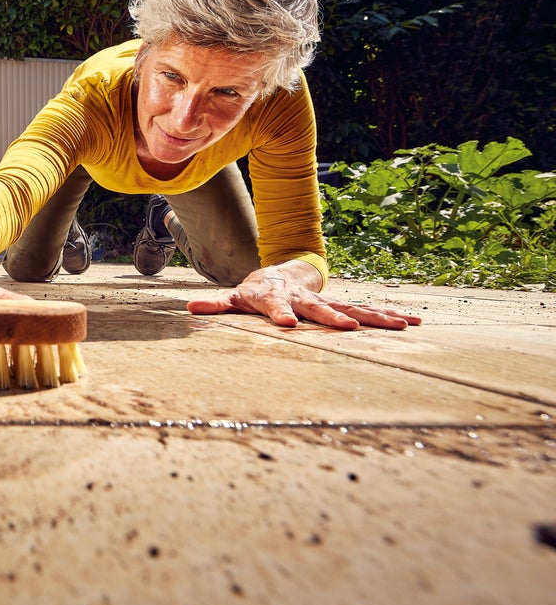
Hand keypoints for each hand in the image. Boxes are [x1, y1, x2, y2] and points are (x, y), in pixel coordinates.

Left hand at [186, 264, 421, 330]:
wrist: (280, 274)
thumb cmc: (254, 292)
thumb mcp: (233, 299)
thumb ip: (215, 306)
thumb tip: (190, 309)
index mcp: (276, 298)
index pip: (276, 308)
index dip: (280, 315)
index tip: (288, 326)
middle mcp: (305, 299)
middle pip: (320, 309)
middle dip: (334, 318)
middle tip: (349, 330)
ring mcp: (326, 302)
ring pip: (353, 309)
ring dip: (375, 318)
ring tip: (402, 325)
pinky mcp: (343, 307)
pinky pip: (368, 313)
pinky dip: (390, 317)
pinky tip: (415, 323)